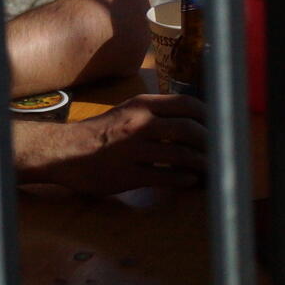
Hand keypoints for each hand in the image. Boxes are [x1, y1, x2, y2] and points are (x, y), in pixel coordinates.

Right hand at [38, 94, 208, 195]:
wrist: (65, 151)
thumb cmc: (99, 133)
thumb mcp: (126, 112)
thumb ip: (154, 114)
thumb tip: (190, 122)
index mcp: (141, 105)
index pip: (186, 104)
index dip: (208, 116)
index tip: (219, 126)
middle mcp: (139, 123)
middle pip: (188, 129)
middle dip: (210, 142)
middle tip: (220, 152)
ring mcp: (133, 149)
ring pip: (180, 154)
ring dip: (201, 163)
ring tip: (210, 170)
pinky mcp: (128, 174)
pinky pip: (164, 176)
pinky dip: (182, 179)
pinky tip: (190, 181)